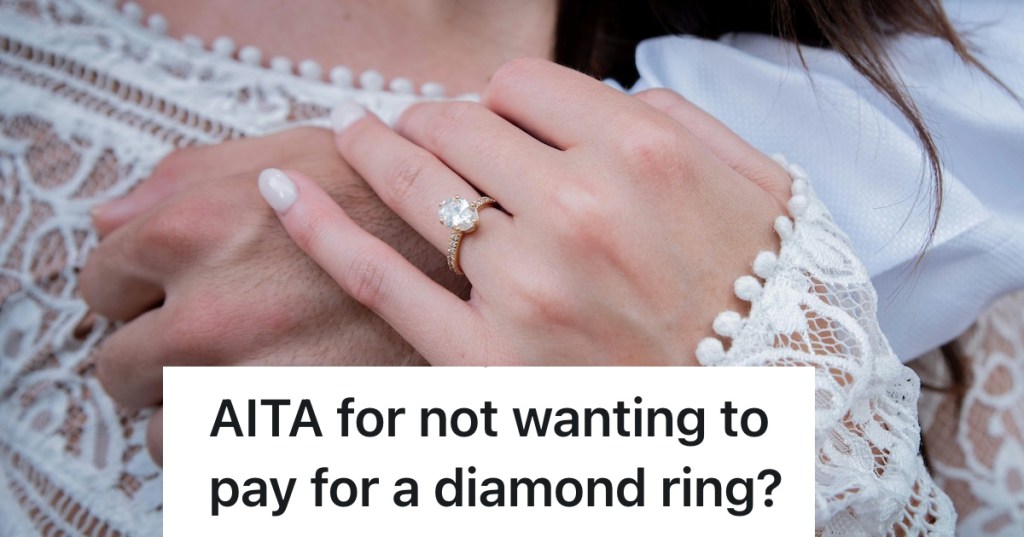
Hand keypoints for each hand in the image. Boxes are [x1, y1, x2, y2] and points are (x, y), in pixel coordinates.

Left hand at [81, 128, 468, 463]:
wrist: (494, 288)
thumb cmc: (398, 212)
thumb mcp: (305, 155)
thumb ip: (195, 173)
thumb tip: (108, 218)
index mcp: (204, 226)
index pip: (102, 277)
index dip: (131, 284)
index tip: (159, 290)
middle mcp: (212, 314)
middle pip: (119, 362)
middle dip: (156, 351)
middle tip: (212, 337)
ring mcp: (248, 392)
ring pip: (159, 428)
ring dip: (192, 408)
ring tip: (253, 377)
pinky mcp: (285, 448)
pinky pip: (211, 470)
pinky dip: (231, 447)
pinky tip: (275, 408)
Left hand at [262, 58, 790, 365]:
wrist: (771, 428)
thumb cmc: (770, 309)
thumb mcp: (764, 193)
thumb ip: (689, 123)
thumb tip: (617, 96)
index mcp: (645, 156)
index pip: (523, 86)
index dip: (500, 96)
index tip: (494, 116)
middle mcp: (581, 209)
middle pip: (460, 126)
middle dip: (435, 120)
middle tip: (421, 127)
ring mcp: (526, 287)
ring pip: (416, 184)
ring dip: (377, 148)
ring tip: (357, 134)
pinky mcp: (484, 361)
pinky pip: (379, 278)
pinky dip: (321, 228)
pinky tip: (283, 192)